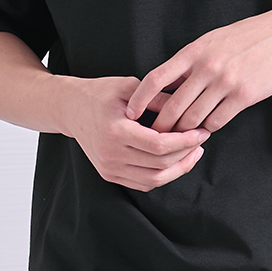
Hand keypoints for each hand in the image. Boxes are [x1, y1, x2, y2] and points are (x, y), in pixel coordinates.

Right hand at [60, 75, 210, 191]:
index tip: (201, 132)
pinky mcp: (109, 174)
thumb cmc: (100, 93)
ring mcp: (109, 168)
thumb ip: (157, 98)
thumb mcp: (128, 86)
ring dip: (178, 168)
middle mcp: (111, 154)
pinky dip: (163, 175)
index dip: (185, 141)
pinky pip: (143, 183)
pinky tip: (176, 160)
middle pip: (160, 165)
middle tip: (201, 140)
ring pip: (154, 180)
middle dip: (186, 153)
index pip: (158, 145)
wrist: (70, 108)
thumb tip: (187, 105)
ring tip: (193, 152)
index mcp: (115, 131)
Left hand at [125, 5, 271, 133]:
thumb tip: (165, 85)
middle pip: (172, 106)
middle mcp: (206, 67)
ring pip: (193, 118)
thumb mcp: (210, 42)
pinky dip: (207, 129)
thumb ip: (188, 62)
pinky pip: (217, 121)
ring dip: (184, 131)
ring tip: (180, 138)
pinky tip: (205, 130)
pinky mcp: (243, 96)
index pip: (156, 78)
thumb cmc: (243, 38)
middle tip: (154, 137)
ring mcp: (225, 82)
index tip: (130, 113)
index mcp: (193, 52)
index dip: (139, 98)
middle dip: (160, 126)